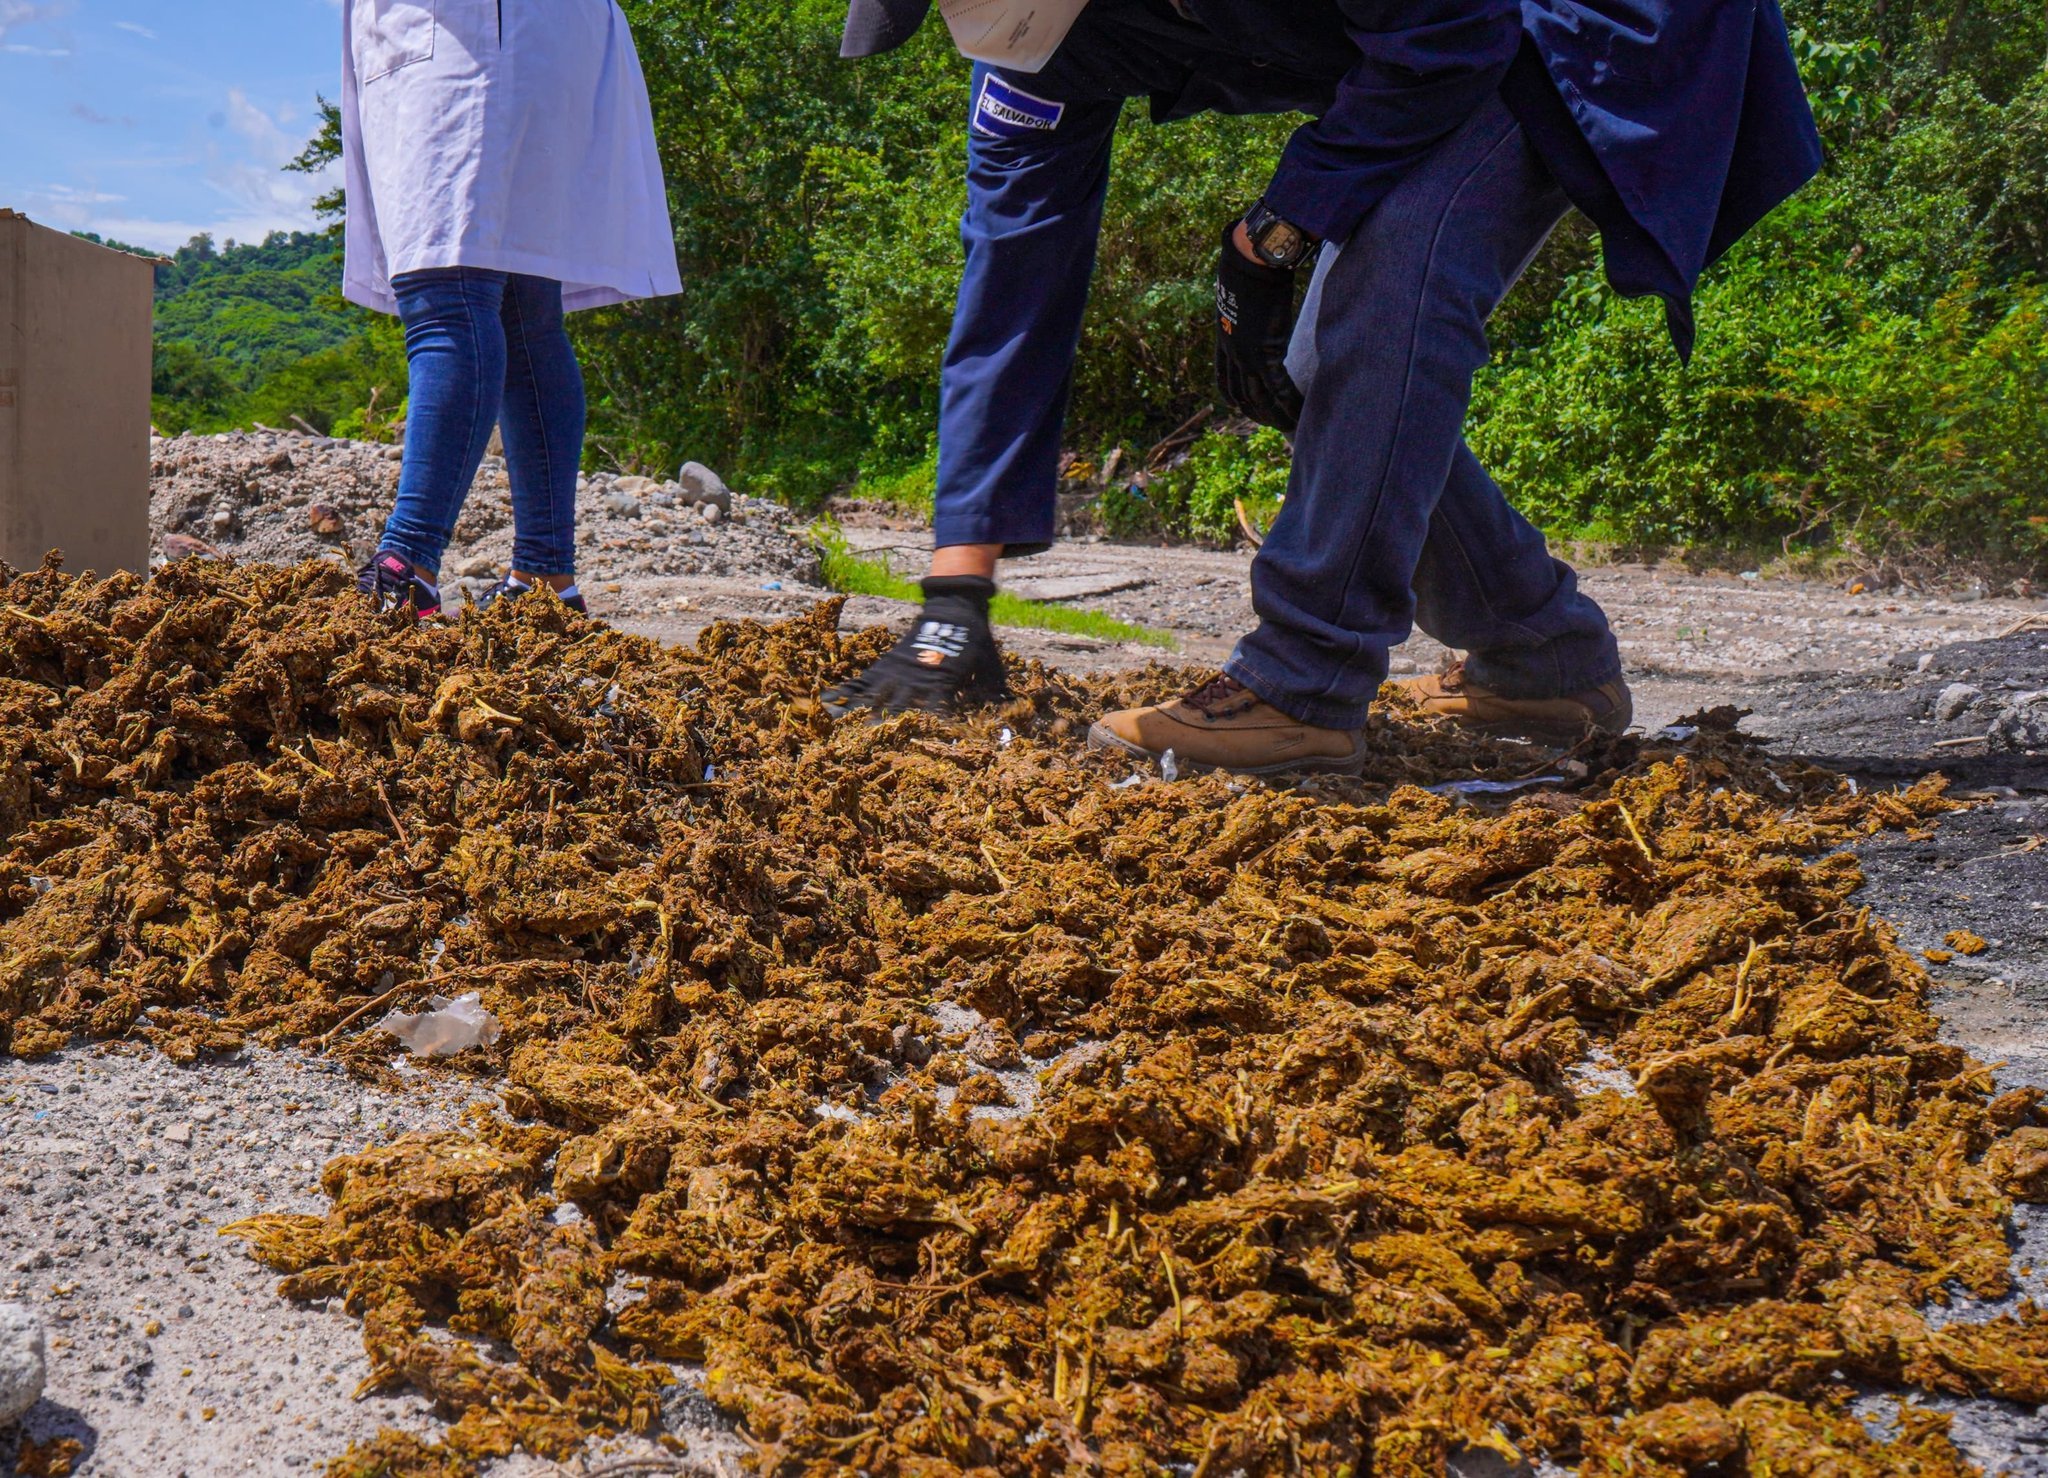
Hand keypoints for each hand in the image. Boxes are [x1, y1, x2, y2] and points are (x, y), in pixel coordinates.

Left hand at [1215, 222, 1303, 431]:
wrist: (1252, 261)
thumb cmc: (1250, 269)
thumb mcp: (1242, 295)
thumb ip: (1248, 308)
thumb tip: (1260, 302)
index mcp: (1223, 339)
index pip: (1224, 380)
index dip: (1234, 398)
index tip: (1243, 408)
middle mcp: (1231, 352)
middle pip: (1240, 395)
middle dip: (1256, 414)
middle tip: (1273, 424)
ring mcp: (1246, 355)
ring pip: (1258, 398)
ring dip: (1274, 415)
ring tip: (1290, 426)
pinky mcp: (1265, 353)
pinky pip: (1278, 388)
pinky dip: (1289, 404)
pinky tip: (1299, 413)